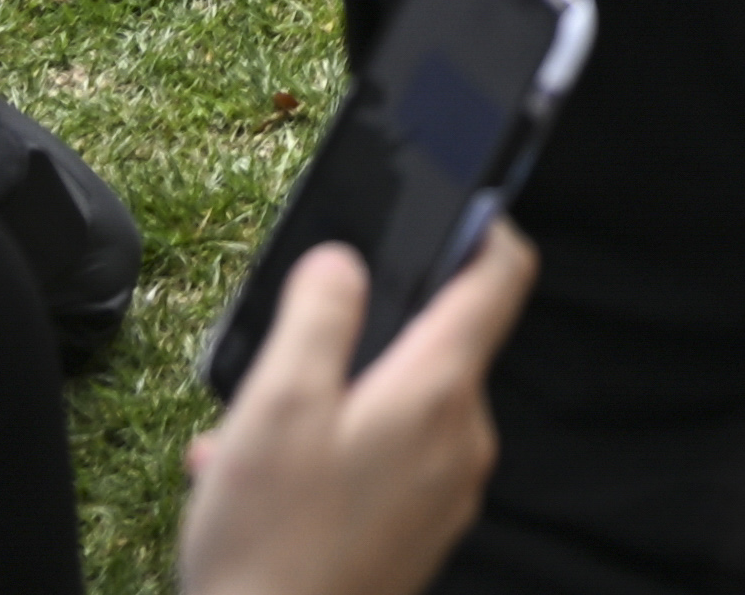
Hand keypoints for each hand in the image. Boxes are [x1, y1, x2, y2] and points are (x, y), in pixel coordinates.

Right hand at [175, 227, 536, 594]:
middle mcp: (462, 440)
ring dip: (325, 404)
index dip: (483, 225)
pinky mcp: (417, 535)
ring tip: (244, 434)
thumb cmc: (271, 542)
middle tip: (287, 352)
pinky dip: (326, 456)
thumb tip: (345, 263)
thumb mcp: (277, 404)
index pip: (500, 277)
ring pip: (394, 409)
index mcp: (440, 391)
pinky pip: (381, 465)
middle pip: (434, 344)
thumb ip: (320, 314)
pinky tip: (252, 482)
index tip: (454, 202)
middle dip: (360, 336)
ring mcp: (445, 494)